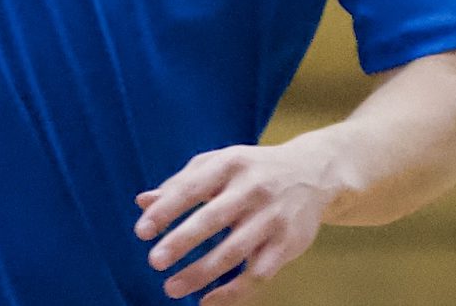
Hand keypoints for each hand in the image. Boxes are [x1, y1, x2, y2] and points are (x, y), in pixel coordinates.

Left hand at [134, 140, 339, 302]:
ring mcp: (272, 216)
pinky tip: (207, 300)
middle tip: (155, 261)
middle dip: (182, 240)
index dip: (166, 209)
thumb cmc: (254, 169)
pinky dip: (232, 292)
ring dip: (201, 272)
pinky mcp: (287, 243)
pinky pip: (257, 274)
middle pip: (214, 218)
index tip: (142, 231)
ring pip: (234, 251)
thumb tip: (142, 202)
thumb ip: (183, 182)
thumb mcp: (221, 163)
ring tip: (171, 288)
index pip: (193, 186)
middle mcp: (253, 188)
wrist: (314, 172)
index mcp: (232, 163)